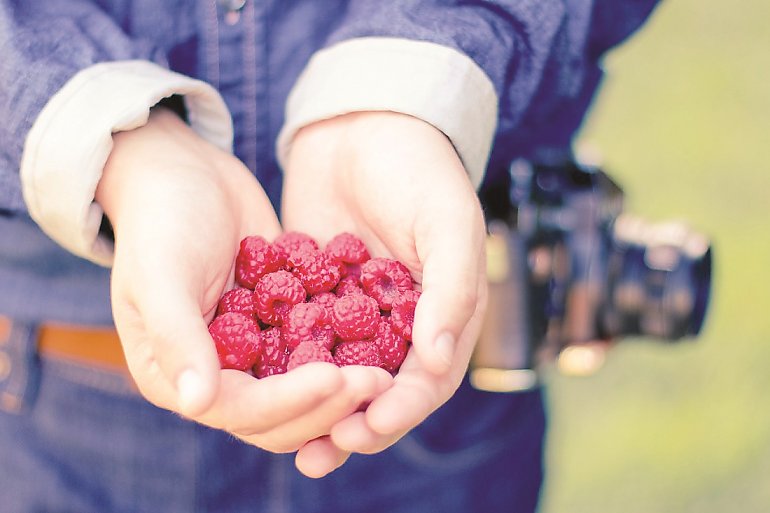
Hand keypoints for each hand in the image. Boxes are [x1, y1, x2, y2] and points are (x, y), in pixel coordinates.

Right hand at [96, 108, 389, 468]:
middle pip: (281, 417)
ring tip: (387, 373)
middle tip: (377, 382)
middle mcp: (219, 377)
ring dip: (343, 390)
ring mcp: (253, 354)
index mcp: (177, 378)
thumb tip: (198, 402)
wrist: (187, 173)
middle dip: (328, 405)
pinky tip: (388, 343)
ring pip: (306, 393)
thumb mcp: (161, 273)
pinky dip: (348, 353)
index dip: (289, 403)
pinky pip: (319, 351)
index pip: (241, 410)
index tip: (334, 378)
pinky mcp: (282, 329)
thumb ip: (177, 335)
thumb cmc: (162, 220)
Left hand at [282, 111, 487, 473]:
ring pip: (335, 374)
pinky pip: (297, 338)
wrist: (363, 125)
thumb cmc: (419, 169)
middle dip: (353, 423)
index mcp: (441, 313)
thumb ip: (451, 289)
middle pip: (378, 390)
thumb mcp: (448, 222)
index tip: (370, 425)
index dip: (401, 409)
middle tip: (322, 450)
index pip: (428, 378)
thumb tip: (438, 359)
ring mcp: (352, 312)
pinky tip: (255, 385)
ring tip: (289, 444)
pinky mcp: (311, 295)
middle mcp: (398, 322)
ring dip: (314, 410)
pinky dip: (282, 365)